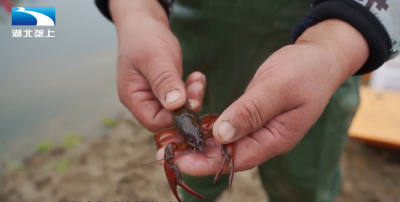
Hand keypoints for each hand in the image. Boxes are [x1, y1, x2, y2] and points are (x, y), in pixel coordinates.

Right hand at [110, 0, 204, 131]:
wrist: (144, 22)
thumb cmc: (143, 37)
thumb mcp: (154, 57)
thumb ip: (164, 81)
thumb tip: (175, 105)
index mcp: (133, 97)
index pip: (154, 121)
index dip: (174, 118)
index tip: (191, 104)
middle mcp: (144, 100)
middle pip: (168, 118)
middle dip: (187, 107)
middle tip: (198, 88)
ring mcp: (157, 95)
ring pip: (179, 109)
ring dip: (192, 97)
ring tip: (197, 79)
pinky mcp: (169, 89)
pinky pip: (184, 98)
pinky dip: (193, 89)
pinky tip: (197, 76)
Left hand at [157, 19, 368, 175]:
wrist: (319, 58)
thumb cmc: (304, 71)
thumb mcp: (277, 88)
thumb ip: (251, 112)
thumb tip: (222, 136)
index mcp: (277, 139)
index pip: (238, 158)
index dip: (207, 162)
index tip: (180, 161)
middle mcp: (267, 139)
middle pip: (229, 155)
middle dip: (197, 156)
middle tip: (166, 153)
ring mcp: (262, 129)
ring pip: (228, 144)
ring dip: (201, 144)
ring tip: (173, 142)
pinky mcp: (255, 117)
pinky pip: (231, 130)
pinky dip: (212, 130)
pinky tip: (194, 128)